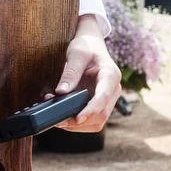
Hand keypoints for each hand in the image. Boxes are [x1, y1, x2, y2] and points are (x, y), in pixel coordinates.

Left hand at [52, 14, 120, 133]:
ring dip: (76, 125)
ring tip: (57, 118)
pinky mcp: (98, 104)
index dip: (91, 110)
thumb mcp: (77, 54)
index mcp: (111, 75)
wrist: (91, 45)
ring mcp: (107, 99)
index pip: (103, 97)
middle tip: (57, 120)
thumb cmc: (86, 46)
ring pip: (97, 122)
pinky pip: (90, 120)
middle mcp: (113, 90)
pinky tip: (62, 115)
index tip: (78, 118)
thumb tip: (61, 92)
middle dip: (79, 121)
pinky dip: (75, 122)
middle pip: (101, 114)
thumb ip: (70, 73)